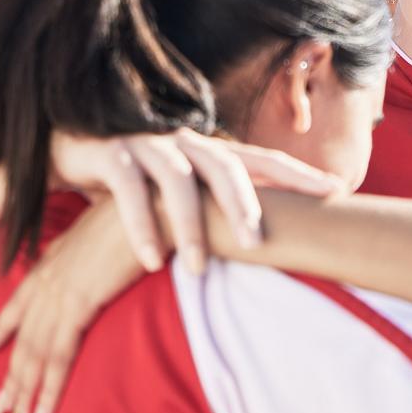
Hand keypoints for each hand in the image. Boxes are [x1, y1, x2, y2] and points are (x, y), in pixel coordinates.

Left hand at [0, 202, 139, 412]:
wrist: (157, 205)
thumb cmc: (145, 213)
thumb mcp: (110, 226)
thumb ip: (96, 245)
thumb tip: (100, 251)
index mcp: (57, 258)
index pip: (19, 300)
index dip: (1, 327)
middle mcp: (51, 277)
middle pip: (23, 336)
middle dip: (12, 375)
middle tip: (1, 407)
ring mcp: (61, 292)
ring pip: (35, 353)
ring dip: (26, 391)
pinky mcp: (79, 305)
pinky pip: (57, 357)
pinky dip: (48, 389)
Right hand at [48, 131, 344, 273]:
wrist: (72, 145)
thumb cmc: (142, 179)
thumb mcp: (184, 190)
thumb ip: (219, 206)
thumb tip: (268, 238)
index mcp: (210, 150)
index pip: (262, 160)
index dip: (300, 174)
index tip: (339, 190)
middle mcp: (186, 142)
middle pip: (225, 166)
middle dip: (246, 204)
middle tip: (259, 243)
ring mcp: (149, 146)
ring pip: (178, 181)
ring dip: (191, 227)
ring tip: (201, 270)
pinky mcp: (111, 155)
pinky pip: (128, 191)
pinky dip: (141, 226)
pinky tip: (154, 260)